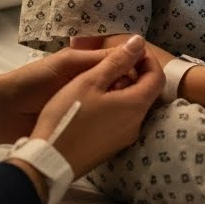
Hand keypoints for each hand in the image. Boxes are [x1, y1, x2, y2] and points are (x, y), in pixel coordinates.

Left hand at [2, 40, 137, 138]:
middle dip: (131, 87)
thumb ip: (100, 58)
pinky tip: (121, 122)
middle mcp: (91, 85)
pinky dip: (114, 120)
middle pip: (123, 85)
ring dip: (124, 104)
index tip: (149, 73)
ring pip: (116, 104)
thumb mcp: (69, 64)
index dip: (135, 66)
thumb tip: (136, 45)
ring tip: (130, 109)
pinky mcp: (83, 126)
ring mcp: (88, 107)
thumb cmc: (34, 81)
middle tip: (138, 95)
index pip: (122, 63)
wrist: (5, 112)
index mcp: (88, 66)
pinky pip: (105, 121)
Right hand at [30, 35, 163, 177]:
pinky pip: (121, 121)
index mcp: (135, 106)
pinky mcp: (111, 148)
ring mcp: (125, 139)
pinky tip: (91, 105)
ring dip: (122, 91)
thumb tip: (139, 42)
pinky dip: (114, 107)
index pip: (157, 76)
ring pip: (132, 107)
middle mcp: (136, 124)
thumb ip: (117, 60)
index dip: (146, 59)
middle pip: (146, 92)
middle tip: (108, 66)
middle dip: (132, 74)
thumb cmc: (67, 117)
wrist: (47, 161)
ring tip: (96, 84)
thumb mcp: (90, 81)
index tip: (129, 51)